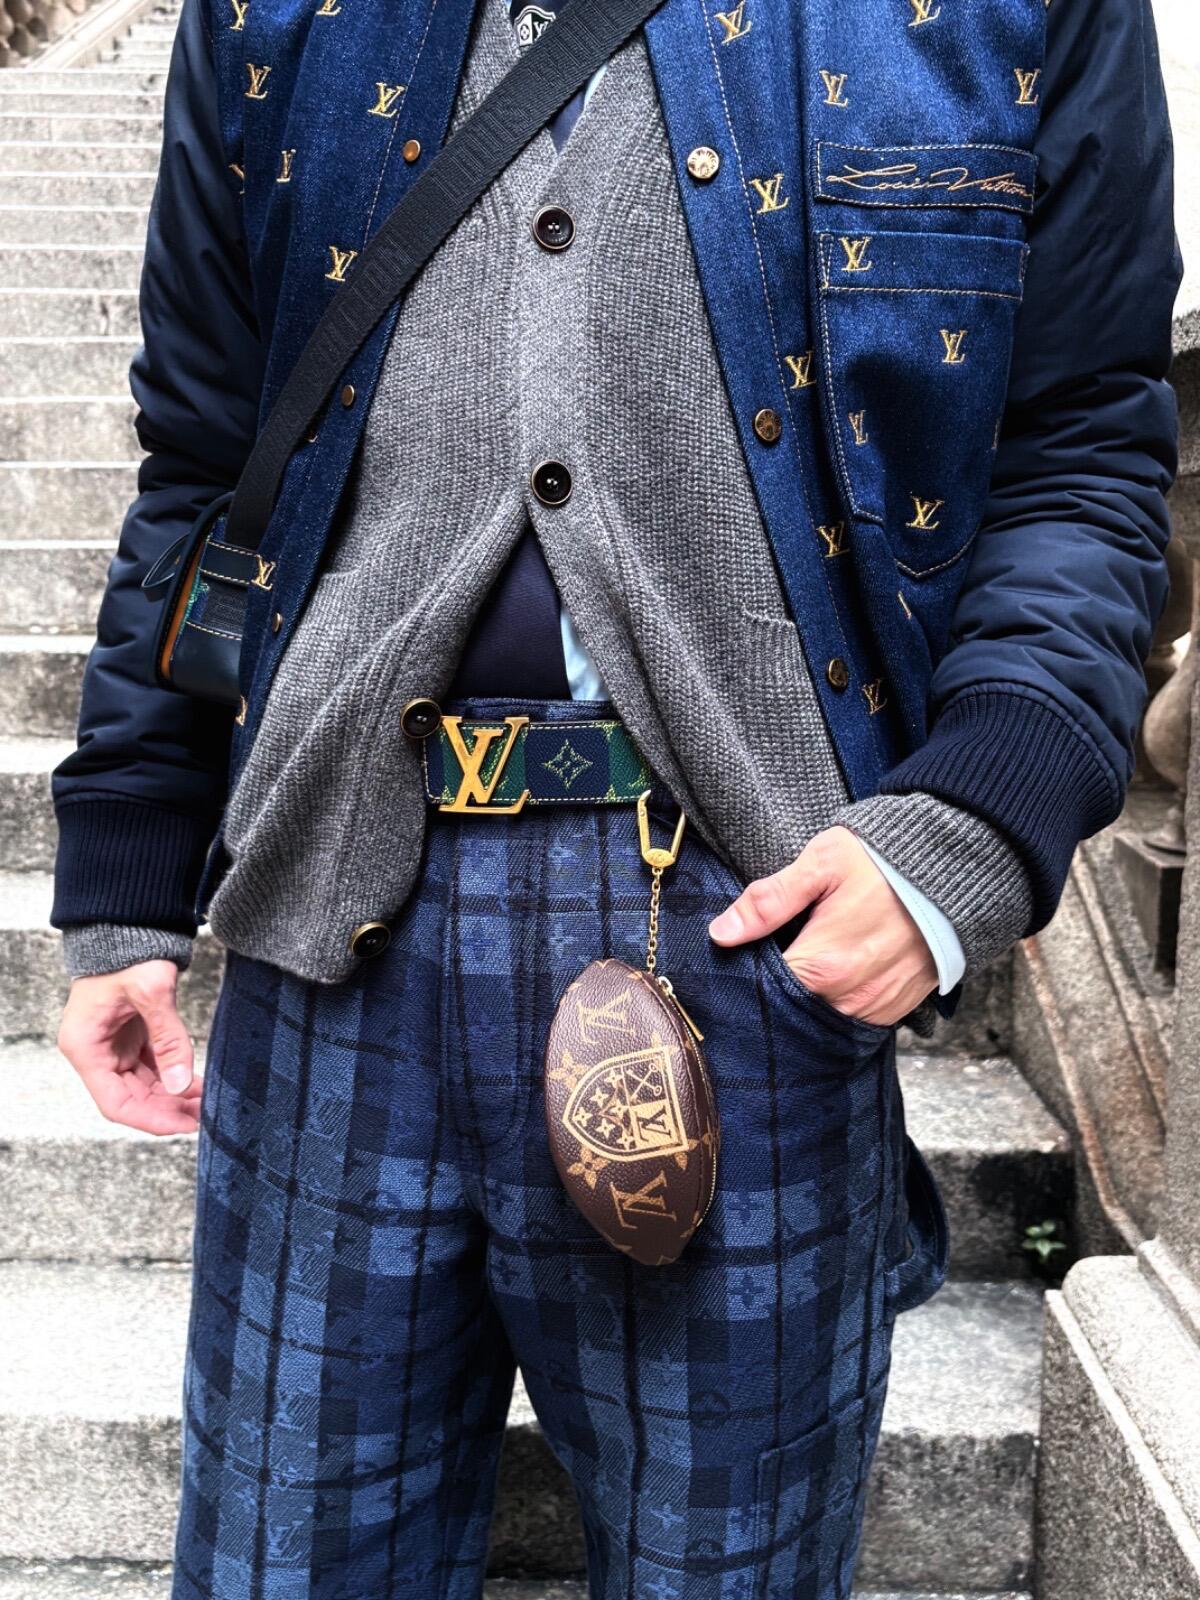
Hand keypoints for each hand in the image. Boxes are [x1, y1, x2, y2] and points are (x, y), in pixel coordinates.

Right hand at [57, 961, 200, 1134]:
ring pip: (144, 1087)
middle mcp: (95, 1052)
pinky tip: (199, 1084)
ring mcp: (112, 1047)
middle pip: (132, 1099)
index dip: (151, 1119)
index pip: (115, 1103)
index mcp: (85, 1047)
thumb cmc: (128, 951)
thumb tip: (181, 1085)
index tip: (185, 1125)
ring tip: (208, 1103)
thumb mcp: (151, 993)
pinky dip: (175, 1078)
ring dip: (174, 1097)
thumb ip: (168, 1039)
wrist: (129, 925)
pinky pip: (153, 1069)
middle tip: (206, 1115)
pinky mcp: (130, 1038)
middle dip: (169, 1110)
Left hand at [707, 826, 937, 1026]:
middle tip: (776, 950)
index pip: (760, 990)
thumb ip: (769, 901)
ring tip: (808, 957)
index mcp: (822, 966)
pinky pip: (851, 1018)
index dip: (745, 971)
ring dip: (806, 995)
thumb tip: (721, 933)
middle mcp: (848, 999)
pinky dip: (837, 1001)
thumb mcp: (822, 865)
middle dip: (774, 986)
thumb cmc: (886, 862)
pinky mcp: (894, 1010)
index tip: (740, 953)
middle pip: (788, 1008)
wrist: (957, 871)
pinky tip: (834, 972)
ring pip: (818, 1017)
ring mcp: (874, 1009)